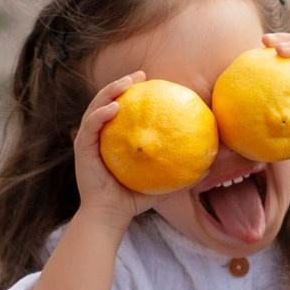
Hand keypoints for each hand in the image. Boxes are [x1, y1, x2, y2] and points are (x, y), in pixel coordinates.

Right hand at [71, 72, 178, 226]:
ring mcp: (88, 140)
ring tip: (127, 82)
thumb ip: (179, 169)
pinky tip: (115, 106)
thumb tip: (208, 164)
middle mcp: (98, 135)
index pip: (120, 108)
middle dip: (121, 83)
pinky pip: (90, 125)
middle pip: (106, 100)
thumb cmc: (133, 199)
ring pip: (96, 106)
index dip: (131, 92)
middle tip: (140, 75)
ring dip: (110, 90)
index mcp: (112, 138)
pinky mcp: (82, 148)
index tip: (149, 81)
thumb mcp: (160, 179)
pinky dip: (101, 113)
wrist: (110, 215)